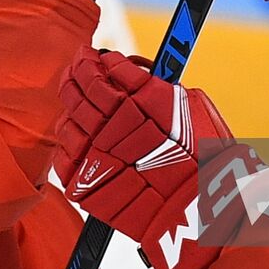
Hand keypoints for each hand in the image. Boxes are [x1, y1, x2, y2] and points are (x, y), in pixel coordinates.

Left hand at [54, 47, 260, 268]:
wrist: (197, 211)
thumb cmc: (204, 159)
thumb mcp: (192, 106)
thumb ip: (157, 87)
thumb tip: (133, 74)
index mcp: (141, 97)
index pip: (109, 67)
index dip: (101, 60)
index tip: (99, 57)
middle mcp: (112, 120)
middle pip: (82, 85)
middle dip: (79, 70)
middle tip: (80, 64)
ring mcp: (94, 151)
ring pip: (68, 117)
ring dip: (72, 103)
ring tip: (76, 95)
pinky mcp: (83, 181)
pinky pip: (63, 153)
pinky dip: (70, 140)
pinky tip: (78, 133)